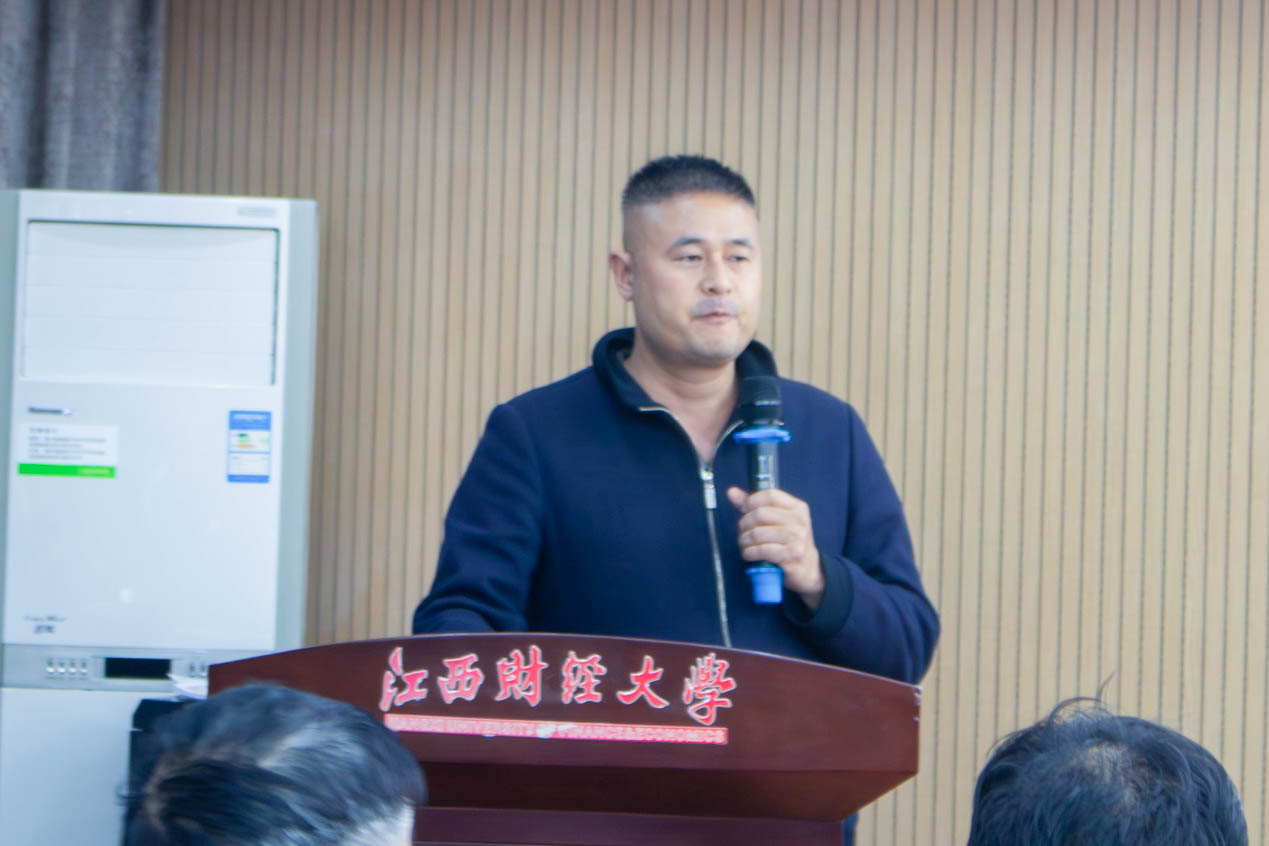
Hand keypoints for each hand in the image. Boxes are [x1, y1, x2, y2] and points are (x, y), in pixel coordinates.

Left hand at [725, 486, 824, 609]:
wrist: (808, 568)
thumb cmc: (789, 542)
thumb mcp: (777, 520)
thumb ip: (754, 506)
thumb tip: (732, 492)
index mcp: (798, 508)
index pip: (770, 495)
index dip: (752, 502)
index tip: (745, 511)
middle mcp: (799, 521)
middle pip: (760, 514)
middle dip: (744, 524)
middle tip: (743, 532)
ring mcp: (796, 538)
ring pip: (757, 533)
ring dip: (744, 540)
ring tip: (744, 544)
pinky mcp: (791, 555)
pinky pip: (761, 550)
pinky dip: (749, 552)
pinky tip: (749, 554)